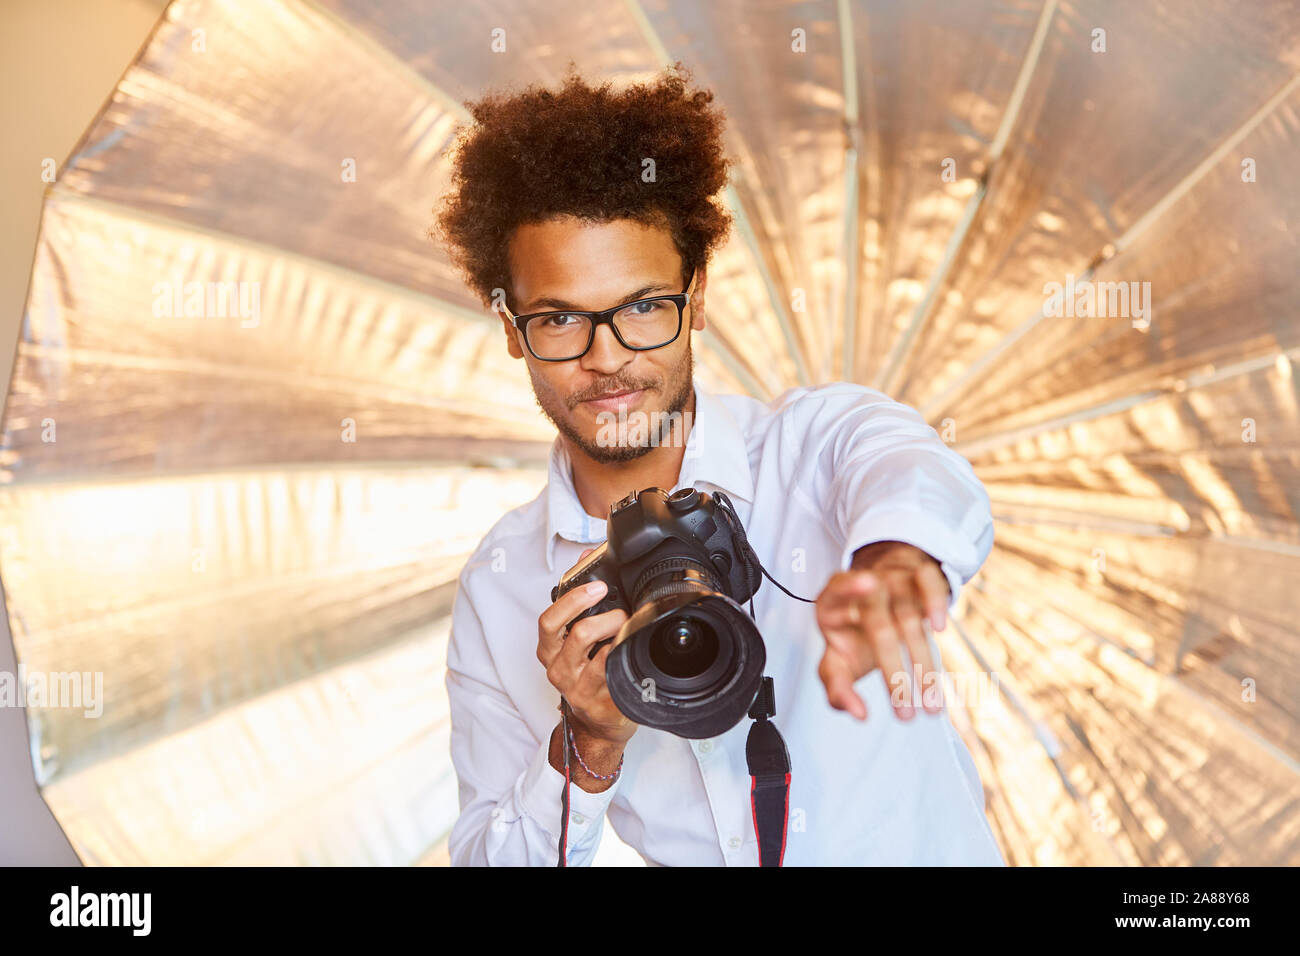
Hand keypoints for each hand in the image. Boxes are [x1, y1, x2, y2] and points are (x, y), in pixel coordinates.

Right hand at [537, 548, 635, 747]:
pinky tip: (634, 650)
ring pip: (601, 655)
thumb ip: (577, 596)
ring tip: (630, 628)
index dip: (572, 600)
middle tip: (622, 611)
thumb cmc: (586, 671)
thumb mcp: (575, 636)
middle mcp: (559, 669)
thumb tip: (585, 555)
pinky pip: (619, 675)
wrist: (597, 721)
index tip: (597, 586)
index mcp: (549, 649)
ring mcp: (580, 689)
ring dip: (621, 635)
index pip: (549, 620)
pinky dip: (629, 658)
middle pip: (577, 635)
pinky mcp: (602, 704)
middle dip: (605, 617)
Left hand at [814, 540, 950, 721]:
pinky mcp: (918, 575)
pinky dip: (935, 603)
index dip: (849, 592)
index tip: (863, 598)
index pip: (836, 594)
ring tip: (931, 705)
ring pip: (909, 616)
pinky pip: (929, 582)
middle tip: (905, 714)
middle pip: (878, 625)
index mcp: (832, 604)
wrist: (875, 593)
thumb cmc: (852, 633)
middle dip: (893, 673)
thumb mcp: (837, 660)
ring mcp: (893, 579)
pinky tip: (939, 628)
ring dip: (922, 663)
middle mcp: (862, 587)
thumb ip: (837, 688)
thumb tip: (859, 714)